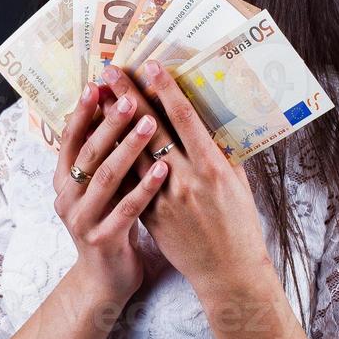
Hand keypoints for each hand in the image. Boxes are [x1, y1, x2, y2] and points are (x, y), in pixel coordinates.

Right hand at [51, 82, 170, 300]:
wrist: (105, 281)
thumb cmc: (110, 225)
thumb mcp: (100, 191)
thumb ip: (104, 158)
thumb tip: (118, 110)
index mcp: (63, 182)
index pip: (69, 139)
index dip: (83, 112)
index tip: (98, 84)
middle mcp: (66, 199)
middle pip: (88, 153)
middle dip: (109, 123)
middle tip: (130, 97)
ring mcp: (82, 221)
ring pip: (106, 178)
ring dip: (128, 148)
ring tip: (150, 123)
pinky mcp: (102, 240)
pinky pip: (127, 209)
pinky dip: (145, 186)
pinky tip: (163, 168)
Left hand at [99, 60, 272, 290]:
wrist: (228, 272)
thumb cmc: (239, 224)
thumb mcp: (237, 182)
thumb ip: (220, 152)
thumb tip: (205, 122)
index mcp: (213, 167)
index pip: (184, 119)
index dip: (165, 90)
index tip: (150, 66)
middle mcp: (186, 179)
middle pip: (151, 129)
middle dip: (129, 97)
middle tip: (110, 71)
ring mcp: (164, 198)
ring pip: (133, 154)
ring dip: (114, 124)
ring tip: (98, 99)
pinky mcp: (151, 216)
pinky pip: (129, 182)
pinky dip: (116, 159)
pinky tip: (102, 141)